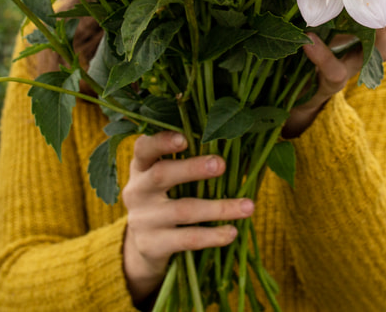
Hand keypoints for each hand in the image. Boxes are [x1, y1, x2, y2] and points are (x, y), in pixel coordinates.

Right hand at [121, 131, 254, 302]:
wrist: (140, 246)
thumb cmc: (164, 199)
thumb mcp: (165, 179)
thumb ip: (187, 162)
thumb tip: (233, 146)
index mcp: (141, 168)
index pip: (144, 149)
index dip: (162, 142)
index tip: (184, 138)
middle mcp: (138, 191)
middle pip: (162, 175)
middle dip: (192, 168)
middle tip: (220, 164)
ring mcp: (143, 220)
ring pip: (183, 210)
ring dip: (219, 208)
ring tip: (248, 206)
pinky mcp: (152, 245)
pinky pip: (187, 239)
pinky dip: (212, 235)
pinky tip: (232, 232)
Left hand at [281, 0, 385, 138]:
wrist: (294, 94)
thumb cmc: (310, 50)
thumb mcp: (321, 20)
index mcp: (366, 31)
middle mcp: (366, 49)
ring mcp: (352, 67)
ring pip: (379, 53)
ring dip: (379, 34)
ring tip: (376, 20)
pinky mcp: (332, 83)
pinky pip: (334, 71)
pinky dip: (322, 55)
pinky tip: (309, 40)